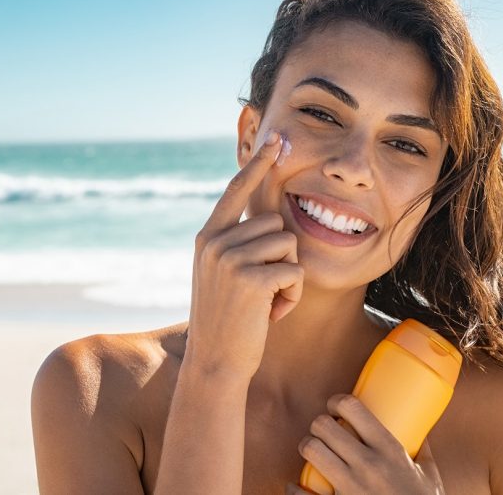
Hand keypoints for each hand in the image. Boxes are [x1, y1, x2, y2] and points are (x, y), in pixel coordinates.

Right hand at [185, 129, 303, 381]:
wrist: (214, 363)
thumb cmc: (226, 322)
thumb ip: (236, 244)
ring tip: (265, 303)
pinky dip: (292, 296)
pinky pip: (294, 271)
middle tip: (262, 292)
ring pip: (289, 245)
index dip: (258, 165)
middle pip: (276, 224)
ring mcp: (230, 258)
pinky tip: (270, 315)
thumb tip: (271, 219)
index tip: (276, 140)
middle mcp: (215, 242)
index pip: (236, 191)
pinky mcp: (250, 278)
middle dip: (281, 259)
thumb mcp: (221, 275)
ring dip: (288, 278)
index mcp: (207, 237)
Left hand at [288, 394, 445, 494]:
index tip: (334, 407)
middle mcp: (368, 466)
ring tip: (314, 451)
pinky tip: (297, 486)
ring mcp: (350, 489)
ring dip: (308, 447)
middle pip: (324, 426)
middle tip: (324, 431)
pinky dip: (294, 488)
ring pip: (310, 450)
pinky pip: (300, 494)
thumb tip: (420, 431)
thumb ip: (422, 452)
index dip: (337, 401)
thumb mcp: (429, 477)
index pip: (353, 408)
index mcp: (391, 451)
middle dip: (319, 425)